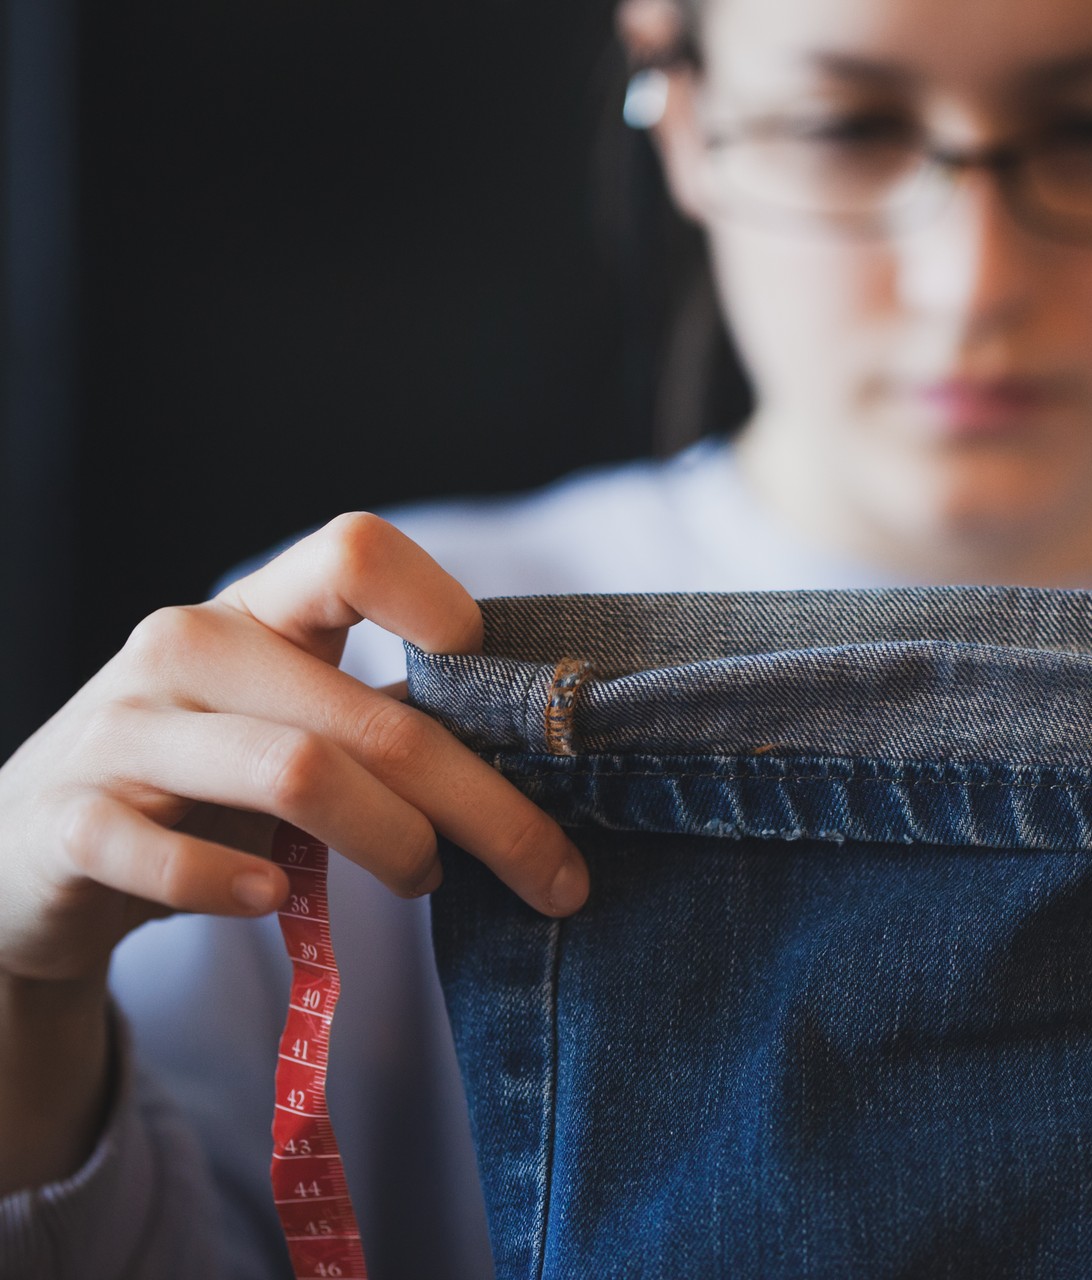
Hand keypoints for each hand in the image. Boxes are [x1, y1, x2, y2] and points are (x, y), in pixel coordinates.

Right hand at [0, 512, 588, 990]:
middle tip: (552, 873)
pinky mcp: (69, 823)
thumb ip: (383, 723)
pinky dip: (236, 884)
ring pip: (297, 773)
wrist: (31, 859)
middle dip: (486, 806)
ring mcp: (122, 733)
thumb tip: (544, 759)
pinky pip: (167, 854)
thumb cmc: (200, 786)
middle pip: (369, 716)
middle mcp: (186, 651)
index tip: (500, 688)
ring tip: (425, 878)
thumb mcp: (288, 726)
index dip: (441, 602)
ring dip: (392, 842)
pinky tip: (274, 895)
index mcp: (256, 613)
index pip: (355, 552)